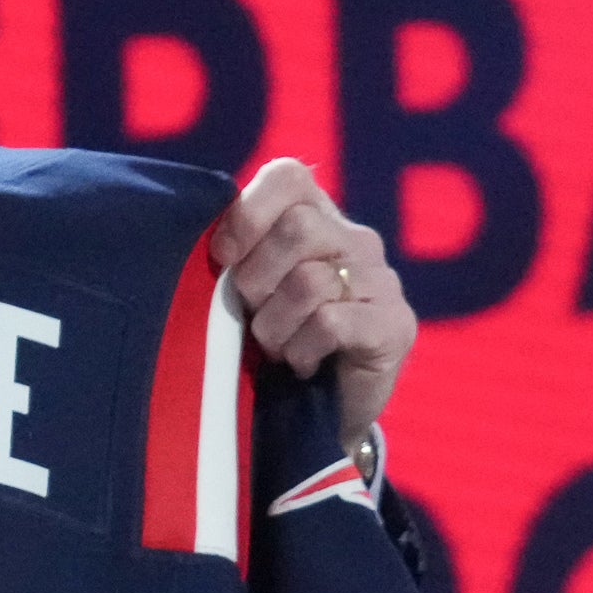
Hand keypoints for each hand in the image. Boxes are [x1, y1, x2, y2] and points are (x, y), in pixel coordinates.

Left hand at [211, 159, 416, 453]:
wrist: (318, 416)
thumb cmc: (273, 343)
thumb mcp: (247, 291)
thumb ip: (234, 255)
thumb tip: (197, 233)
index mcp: (317, 218)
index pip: (289, 176)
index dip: (247, 212)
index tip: (222, 256)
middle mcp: (356, 240)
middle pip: (299, 228)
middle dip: (257, 279)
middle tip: (252, 315)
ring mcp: (381, 282)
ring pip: (310, 281)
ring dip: (275, 326)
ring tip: (276, 348)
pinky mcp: (396, 325)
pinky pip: (331, 323)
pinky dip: (301, 349)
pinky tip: (302, 364)